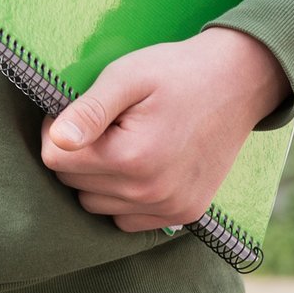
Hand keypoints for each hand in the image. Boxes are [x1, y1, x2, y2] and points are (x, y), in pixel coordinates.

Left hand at [39, 27, 291, 231]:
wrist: (238, 83)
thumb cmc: (176, 72)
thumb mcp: (126, 76)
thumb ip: (88, 111)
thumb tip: (57, 141)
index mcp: (132, 157)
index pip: (55, 159)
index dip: (56, 129)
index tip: (76, 109)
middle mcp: (151, 193)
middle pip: (73, 184)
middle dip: (76, 152)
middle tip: (102, 122)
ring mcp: (170, 209)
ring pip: (95, 204)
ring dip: (96, 178)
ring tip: (120, 141)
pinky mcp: (184, 215)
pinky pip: (126, 220)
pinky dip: (121, 197)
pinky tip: (136, 166)